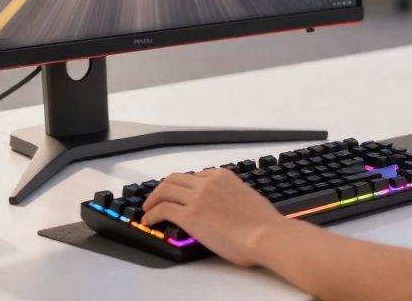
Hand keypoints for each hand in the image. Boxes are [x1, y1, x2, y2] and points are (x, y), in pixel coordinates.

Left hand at [141, 168, 284, 266]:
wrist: (264, 234)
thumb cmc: (263, 223)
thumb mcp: (246, 198)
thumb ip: (230, 196)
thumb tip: (224, 206)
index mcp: (222, 176)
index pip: (195, 176)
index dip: (183, 187)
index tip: (178, 195)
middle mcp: (207, 182)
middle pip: (175, 179)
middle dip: (163, 188)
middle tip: (156, 199)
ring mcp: (197, 197)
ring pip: (165, 190)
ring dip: (153, 199)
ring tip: (148, 209)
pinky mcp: (188, 215)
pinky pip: (162, 209)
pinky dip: (151, 213)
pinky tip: (148, 221)